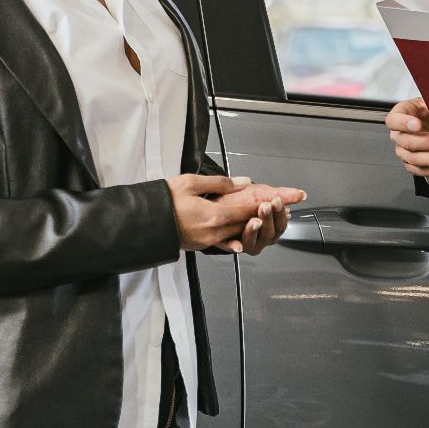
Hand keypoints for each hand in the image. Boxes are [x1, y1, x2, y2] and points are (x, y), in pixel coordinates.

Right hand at [168, 174, 303, 253]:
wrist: (144, 222)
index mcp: (215, 215)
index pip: (248, 207)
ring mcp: (209, 240)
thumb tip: (243, 183)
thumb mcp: (190, 182)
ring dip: (253, 226)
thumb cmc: (164, 200)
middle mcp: (215, 231)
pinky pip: (224, 242)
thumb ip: (220, 183)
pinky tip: (242, 242)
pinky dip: (235, 240)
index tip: (284, 199)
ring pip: (238, 232)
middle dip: (265, 215)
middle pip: (247, 222)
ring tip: (268, 219)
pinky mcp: (201, 244)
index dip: (267, 202)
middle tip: (284, 209)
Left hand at [228, 178, 298, 255]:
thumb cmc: (240, 199)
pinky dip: (234, 246)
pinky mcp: (228, 244)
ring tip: (253, 221)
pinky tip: (236, 245)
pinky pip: (231, 247)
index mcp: (271, 226)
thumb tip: (302, 194)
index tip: (277, 201)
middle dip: (268, 220)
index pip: (281, 224)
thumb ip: (282, 194)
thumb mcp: (262, 193)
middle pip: (269, 234)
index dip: (280, 214)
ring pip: (253, 243)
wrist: (217, 200)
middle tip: (265, 206)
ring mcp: (245, 241)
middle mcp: (260, 237)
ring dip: (254, 232)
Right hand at [387, 97, 428, 177]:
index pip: (394, 120)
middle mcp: (398, 135)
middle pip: (407, 142)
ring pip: (415, 159)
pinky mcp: (412, 165)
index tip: (418, 124)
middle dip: (428, 143)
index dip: (404, 123)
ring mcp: (403, 152)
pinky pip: (423, 170)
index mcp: (400, 115)